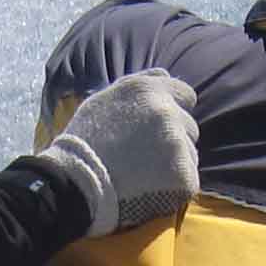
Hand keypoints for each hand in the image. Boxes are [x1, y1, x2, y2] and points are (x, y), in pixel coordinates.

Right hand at [29, 70, 198, 234]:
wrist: (75, 186)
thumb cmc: (83, 144)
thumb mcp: (103, 101)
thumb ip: (138, 87)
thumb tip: (165, 76)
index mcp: (147, 90)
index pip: (185, 94)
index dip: (175, 111)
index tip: (160, 128)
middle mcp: (166, 111)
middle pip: (189, 126)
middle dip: (174, 139)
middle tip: (146, 156)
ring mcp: (177, 144)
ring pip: (190, 153)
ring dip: (175, 163)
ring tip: (143, 175)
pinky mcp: (184, 175)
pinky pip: (189, 179)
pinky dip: (175, 188)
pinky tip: (149, 190)